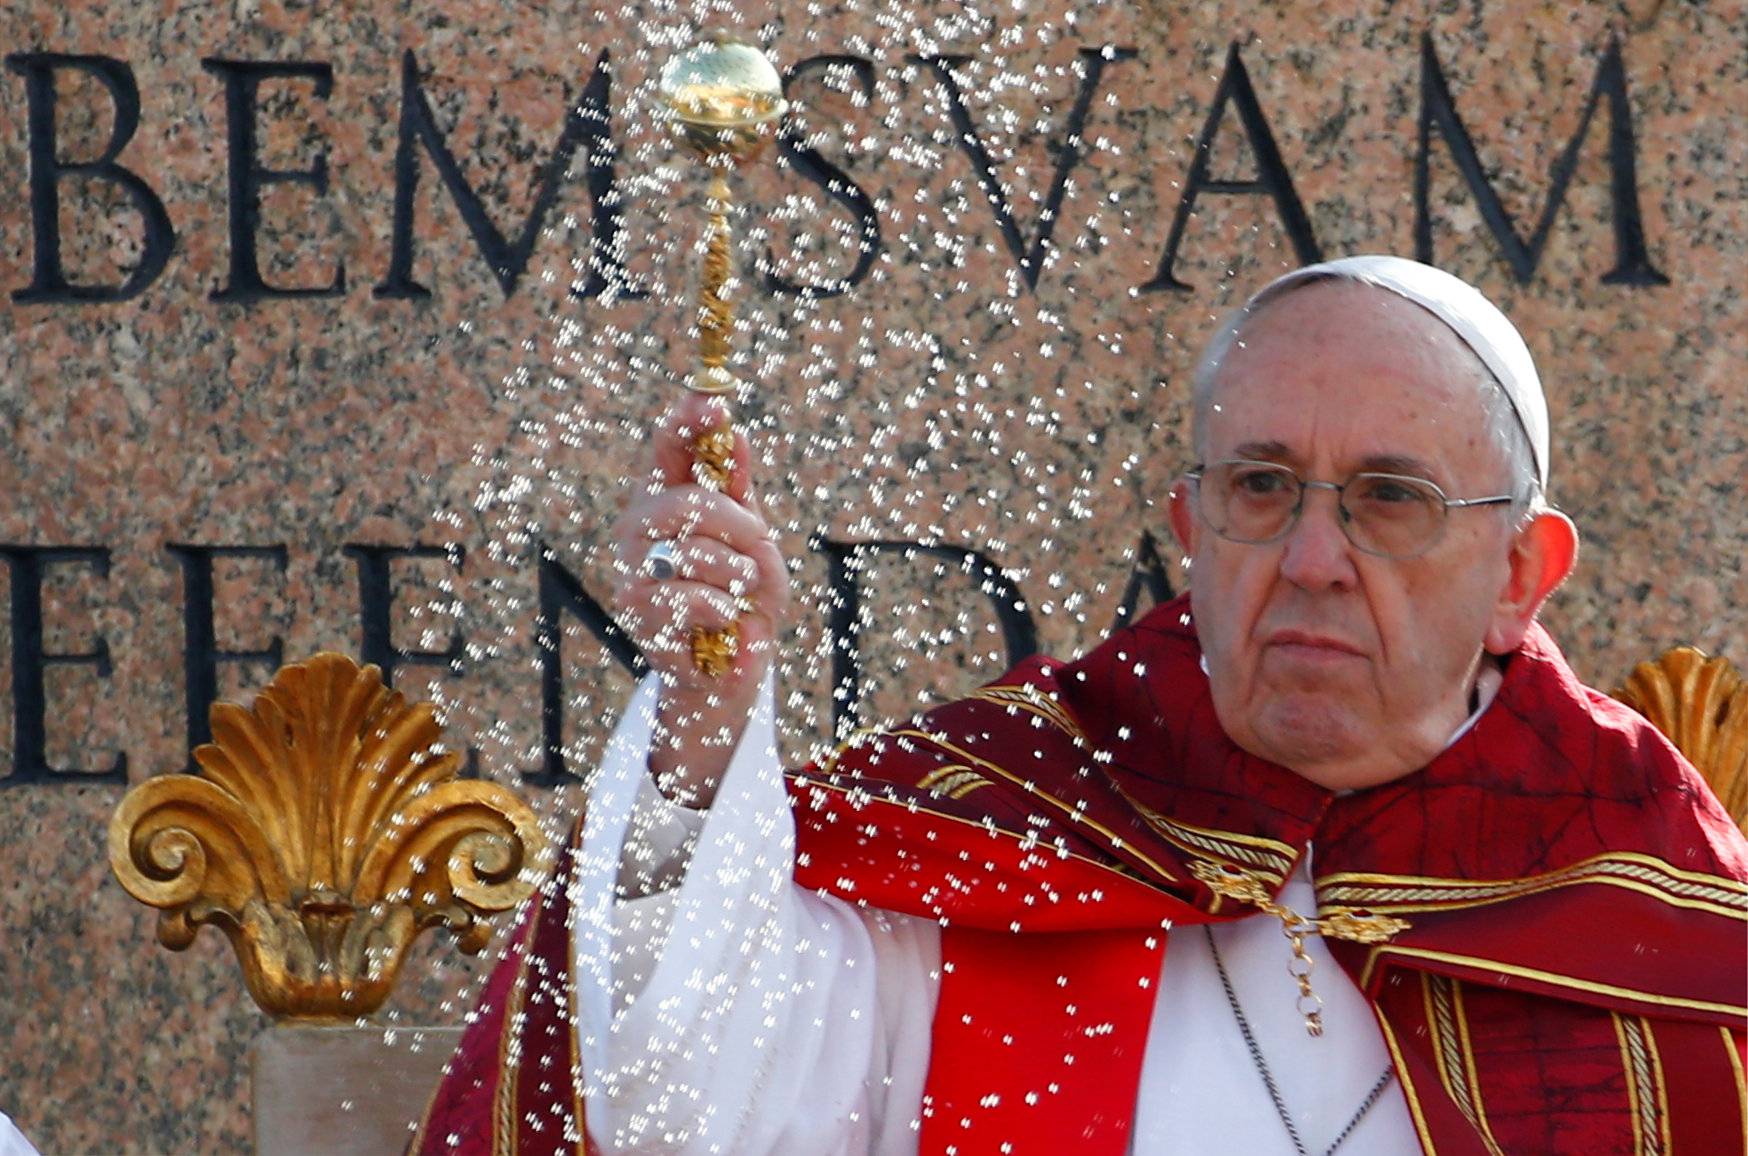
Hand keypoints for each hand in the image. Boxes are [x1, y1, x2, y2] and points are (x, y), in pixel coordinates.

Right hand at [610, 394, 790, 802]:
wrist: (734, 668)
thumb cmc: (744, 598)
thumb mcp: (757, 542)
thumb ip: (742, 492)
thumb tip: (737, 436)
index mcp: (670, 499)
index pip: (668, 447)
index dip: (688, 421)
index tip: (716, 404)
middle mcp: (642, 528)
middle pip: (684, 502)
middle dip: (736, 524)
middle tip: (759, 543)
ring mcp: (634, 568)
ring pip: (688, 553)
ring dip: (733, 574)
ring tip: (741, 593)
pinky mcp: (636, 613)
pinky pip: (684, 597)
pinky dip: (719, 608)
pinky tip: (725, 619)